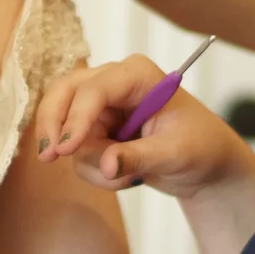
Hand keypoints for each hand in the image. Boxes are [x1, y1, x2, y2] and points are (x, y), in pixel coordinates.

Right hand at [33, 56, 252, 198]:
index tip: (65, 150)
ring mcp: (102, 106)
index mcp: (137, 75)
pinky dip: (94, 171)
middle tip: (47, 158)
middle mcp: (114, 83)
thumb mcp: (175, 154)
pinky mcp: (96, 129)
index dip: (75, 118)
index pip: (93, 90)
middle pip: (63, 94)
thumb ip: (139, 157)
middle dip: (54, 126)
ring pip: (68, 131)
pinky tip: (123, 176)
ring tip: (130, 178)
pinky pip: (77, 152)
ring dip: (91, 162)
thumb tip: (105, 164)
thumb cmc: (202, 147)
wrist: (206, 165)